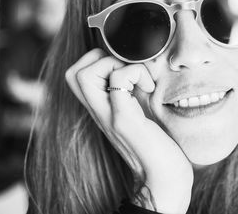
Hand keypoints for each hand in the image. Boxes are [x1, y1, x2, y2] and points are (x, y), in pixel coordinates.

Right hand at [65, 48, 192, 213]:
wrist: (164, 178)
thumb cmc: (157, 144)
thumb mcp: (139, 112)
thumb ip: (130, 93)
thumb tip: (138, 65)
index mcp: (101, 109)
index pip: (75, 75)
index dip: (97, 60)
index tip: (125, 68)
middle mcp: (99, 113)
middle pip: (73, 73)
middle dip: (101, 58)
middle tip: (128, 72)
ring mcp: (109, 116)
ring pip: (86, 74)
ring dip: (117, 64)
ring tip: (140, 80)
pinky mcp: (124, 120)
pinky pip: (118, 82)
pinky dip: (136, 74)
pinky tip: (149, 89)